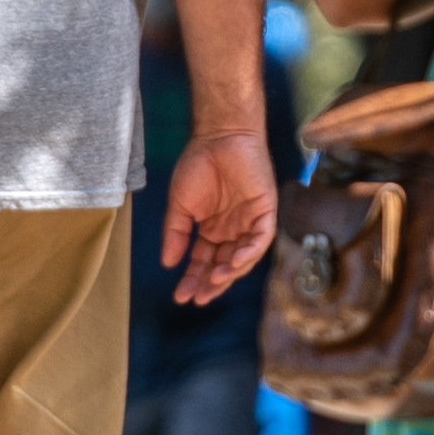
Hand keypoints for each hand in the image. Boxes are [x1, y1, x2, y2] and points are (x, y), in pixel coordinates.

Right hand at [162, 129, 277, 303]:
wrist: (217, 137)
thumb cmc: (198, 164)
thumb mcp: (180, 205)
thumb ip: (176, 234)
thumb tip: (168, 263)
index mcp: (213, 229)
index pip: (204, 261)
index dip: (194, 279)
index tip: (181, 295)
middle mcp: (233, 230)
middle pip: (224, 265)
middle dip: (212, 283)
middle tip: (198, 297)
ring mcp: (250, 222)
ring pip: (244, 257)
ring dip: (230, 272)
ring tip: (213, 282)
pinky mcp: (265, 212)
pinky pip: (260, 240)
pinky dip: (249, 254)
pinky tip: (233, 264)